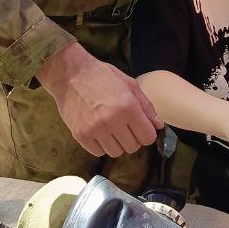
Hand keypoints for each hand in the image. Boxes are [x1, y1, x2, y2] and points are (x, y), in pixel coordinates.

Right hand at [37, 42, 161, 157]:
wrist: (70, 75)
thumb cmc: (102, 76)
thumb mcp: (129, 84)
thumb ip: (146, 106)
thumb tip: (158, 125)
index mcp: (128, 107)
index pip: (147, 137)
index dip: (146, 133)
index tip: (140, 127)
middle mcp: (113, 121)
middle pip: (133, 147)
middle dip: (132, 138)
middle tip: (124, 126)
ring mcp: (95, 130)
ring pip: (116, 152)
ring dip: (116, 143)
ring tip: (110, 129)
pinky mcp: (81, 135)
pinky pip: (98, 152)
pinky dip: (100, 145)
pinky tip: (98, 132)